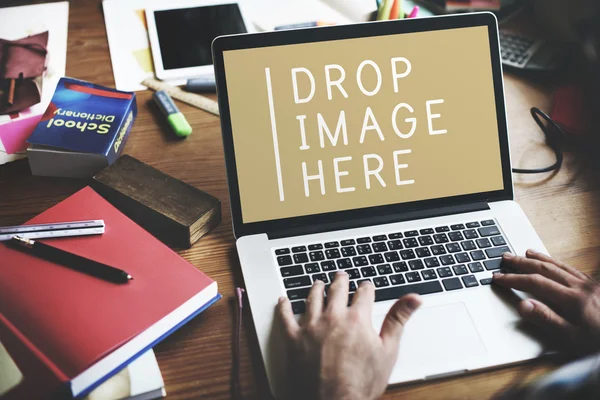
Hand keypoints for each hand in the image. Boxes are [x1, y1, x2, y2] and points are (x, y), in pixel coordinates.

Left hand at [277, 272, 421, 399]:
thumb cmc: (361, 383)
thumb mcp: (388, 351)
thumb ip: (398, 320)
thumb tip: (414, 298)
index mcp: (357, 319)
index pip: (363, 294)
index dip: (367, 288)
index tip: (366, 286)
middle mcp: (332, 317)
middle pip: (337, 290)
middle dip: (341, 281)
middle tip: (341, 276)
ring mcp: (311, 327)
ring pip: (312, 298)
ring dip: (316, 288)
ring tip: (318, 283)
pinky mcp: (293, 339)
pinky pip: (285, 316)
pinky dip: (284, 306)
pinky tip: (283, 300)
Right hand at [494, 249, 599, 353]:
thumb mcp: (574, 339)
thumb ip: (548, 320)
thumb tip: (523, 305)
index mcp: (571, 299)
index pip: (534, 283)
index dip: (513, 279)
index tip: (496, 278)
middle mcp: (580, 287)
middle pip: (545, 269)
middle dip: (522, 263)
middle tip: (504, 258)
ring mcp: (590, 285)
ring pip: (559, 265)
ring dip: (539, 258)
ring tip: (524, 252)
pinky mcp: (598, 287)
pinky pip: (572, 268)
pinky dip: (558, 262)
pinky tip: (554, 262)